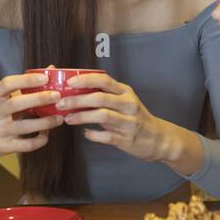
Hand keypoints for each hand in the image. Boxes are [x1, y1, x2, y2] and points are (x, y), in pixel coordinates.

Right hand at [0, 69, 64, 165]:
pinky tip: (46, 133)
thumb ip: (22, 84)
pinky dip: (40, 139)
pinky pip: (26, 145)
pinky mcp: (4, 146)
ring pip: (25, 126)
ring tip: (59, 118)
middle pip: (17, 104)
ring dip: (45, 122)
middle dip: (39, 99)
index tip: (44, 77)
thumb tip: (50, 69)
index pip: (8, 84)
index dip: (26, 80)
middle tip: (57, 96)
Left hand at [57, 72, 172, 161]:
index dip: (85, 79)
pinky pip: (105, 136)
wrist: (158, 139)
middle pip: (99, 98)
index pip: (104, 80)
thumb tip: (77, 92)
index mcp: (126, 92)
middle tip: (60, 103)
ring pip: (101, 116)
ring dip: (81, 117)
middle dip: (76, 100)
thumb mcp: (125, 101)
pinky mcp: (127, 139)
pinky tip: (85, 133)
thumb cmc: (136, 118)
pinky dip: (93, 135)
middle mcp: (128, 104)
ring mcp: (128, 122)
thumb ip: (105, 96)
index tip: (68, 82)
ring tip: (67, 119)